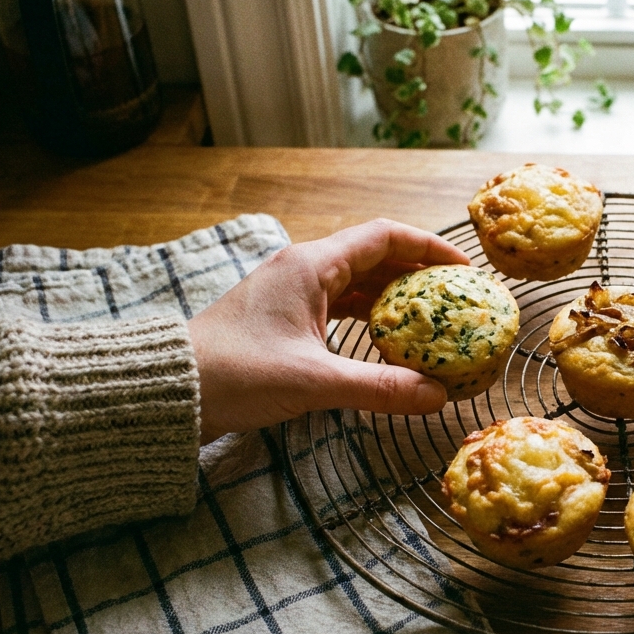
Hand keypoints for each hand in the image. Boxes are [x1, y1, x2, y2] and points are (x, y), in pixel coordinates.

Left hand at [188, 218, 468, 443]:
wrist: (169, 390)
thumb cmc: (234, 374)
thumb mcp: (315, 382)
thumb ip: (381, 388)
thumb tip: (436, 397)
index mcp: (311, 265)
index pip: (385, 236)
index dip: (429, 247)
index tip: (464, 267)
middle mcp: (302, 270)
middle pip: (375, 258)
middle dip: (418, 277)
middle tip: (456, 299)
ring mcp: (290, 293)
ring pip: (356, 285)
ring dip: (394, 301)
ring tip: (432, 321)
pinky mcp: (281, 319)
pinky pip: (338, 308)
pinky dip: (368, 321)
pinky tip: (387, 343)